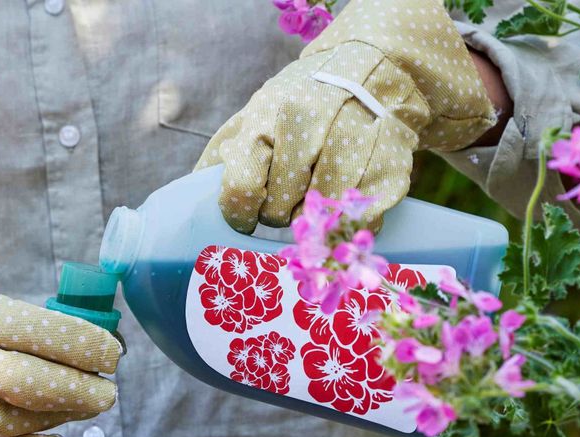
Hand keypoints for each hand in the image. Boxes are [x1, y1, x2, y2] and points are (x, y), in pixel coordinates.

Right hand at [0, 272, 120, 436]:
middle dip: (75, 388)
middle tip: (107, 391)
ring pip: (9, 424)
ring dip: (57, 420)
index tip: (111, 352)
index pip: (20, 328)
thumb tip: (89, 339)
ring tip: (82, 408)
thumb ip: (12, 321)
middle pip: (17, 381)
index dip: (74, 342)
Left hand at [197, 0, 497, 232]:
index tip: (249, 217)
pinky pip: (363, 219)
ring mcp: (354, 143)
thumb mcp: (251, 118)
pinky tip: (346, 204)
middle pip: (282, 211)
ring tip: (315, 202)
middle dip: (280, 215)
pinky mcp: (390, 162)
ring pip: (322, 219)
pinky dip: (351, 223)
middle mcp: (311, 127)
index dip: (242, 214)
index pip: (242, 188)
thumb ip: (221, 159)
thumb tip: (189, 205)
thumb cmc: (297, 106)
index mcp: (267, 118)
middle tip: (288, 201)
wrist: (368, 71)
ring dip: (315, 221)